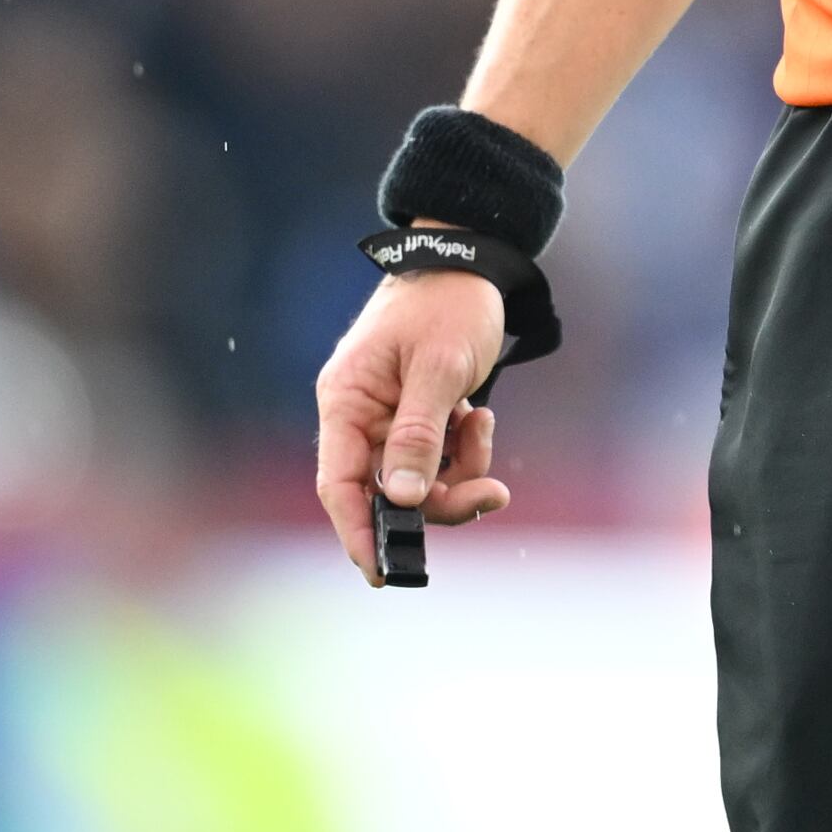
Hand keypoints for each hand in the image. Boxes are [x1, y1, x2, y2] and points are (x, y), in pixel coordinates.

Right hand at [315, 272, 511, 584]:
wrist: (471, 259)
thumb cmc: (448, 304)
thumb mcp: (439, 368)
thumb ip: (419, 435)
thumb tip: (399, 498)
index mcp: (347, 401)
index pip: (339, 485)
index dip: (358, 533)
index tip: (384, 572)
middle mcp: (360, 416)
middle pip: (387, 491)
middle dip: (440, 499)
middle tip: (491, 495)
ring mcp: (389, 418)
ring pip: (418, 481)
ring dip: (460, 473)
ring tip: (482, 429)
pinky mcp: (419, 417)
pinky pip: (439, 460)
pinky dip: (465, 452)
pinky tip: (478, 417)